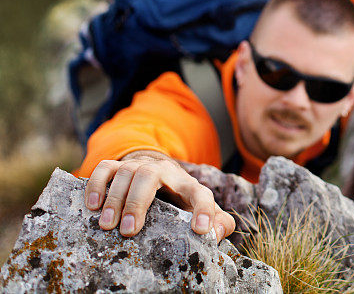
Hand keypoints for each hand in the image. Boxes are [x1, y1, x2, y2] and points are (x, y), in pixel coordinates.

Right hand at [84, 150, 234, 241]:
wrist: (158, 172)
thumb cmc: (180, 199)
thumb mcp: (198, 209)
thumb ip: (217, 220)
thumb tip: (218, 232)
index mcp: (188, 185)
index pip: (200, 193)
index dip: (204, 210)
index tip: (200, 230)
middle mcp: (165, 171)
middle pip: (151, 176)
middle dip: (138, 203)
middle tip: (129, 231)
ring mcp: (140, 165)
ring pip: (128, 172)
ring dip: (116, 199)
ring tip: (107, 225)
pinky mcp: (119, 166)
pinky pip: (105, 168)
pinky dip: (97, 185)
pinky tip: (92, 206)